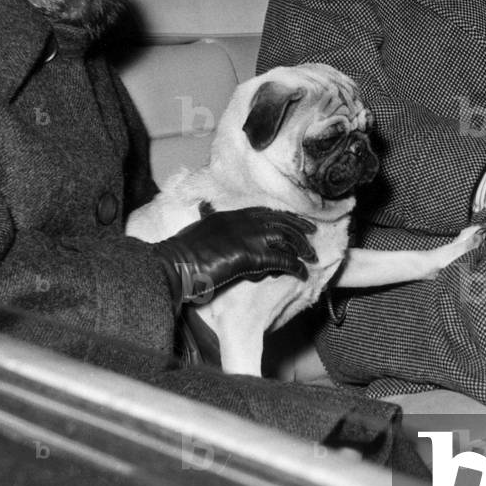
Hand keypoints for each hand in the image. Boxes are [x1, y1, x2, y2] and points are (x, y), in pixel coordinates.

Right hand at [152, 207, 317, 311]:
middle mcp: (241, 221)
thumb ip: (215, 235)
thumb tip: (227, 246)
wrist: (172, 265)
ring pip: (285, 237)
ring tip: (311, 256)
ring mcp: (247, 237)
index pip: (263, 212)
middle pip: (279, 220)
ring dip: (301, 246)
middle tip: (312, 233)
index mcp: (229, 216)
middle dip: (298, 226)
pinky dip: (294, 266)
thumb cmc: (180, 256)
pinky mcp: (251, 256)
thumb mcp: (199, 236)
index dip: (281, 217)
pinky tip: (302, 273)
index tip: (293, 221)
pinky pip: (281, 259)